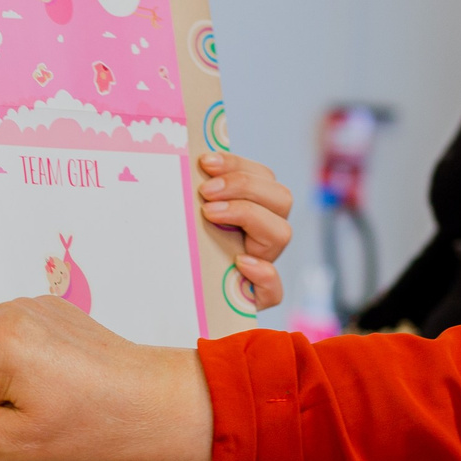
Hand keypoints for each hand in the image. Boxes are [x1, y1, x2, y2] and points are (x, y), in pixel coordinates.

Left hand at [196, 152, 293, 309]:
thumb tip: (196, 163)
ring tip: (210, 215)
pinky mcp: (257, 298)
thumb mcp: (190, 218)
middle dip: (244, 186)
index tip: (205, 162)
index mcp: (254, 207)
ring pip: (282, 233)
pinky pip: (274, 290)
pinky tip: (240, 263)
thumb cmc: (182, 249)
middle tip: (206, 192)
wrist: (178, 295)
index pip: (262, 176)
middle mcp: (264, 234)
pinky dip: (263, 274)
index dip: (237, 165)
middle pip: (281, 198)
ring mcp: (264, 264)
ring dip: (249, 216)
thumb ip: (197, 193)